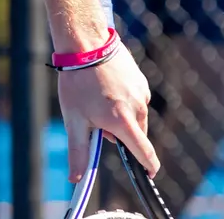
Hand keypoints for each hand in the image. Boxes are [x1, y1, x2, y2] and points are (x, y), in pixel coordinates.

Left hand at [59, 43, 157, 182]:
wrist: (85, 44)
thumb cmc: (77, 82)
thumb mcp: (74, 120)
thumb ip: (79, 152)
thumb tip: (77, 179)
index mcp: (123, 121)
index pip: (144, 152)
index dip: (149, 166)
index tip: (150, 174)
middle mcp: (138, 108)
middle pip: (136, 134)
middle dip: (120, 135)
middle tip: (96, 119)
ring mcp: (141, 92)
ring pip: (135, 116)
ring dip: (122, 117)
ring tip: (98, 99)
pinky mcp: (141, 80)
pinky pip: (135, 99)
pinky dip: (124, 100)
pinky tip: (106, 87)